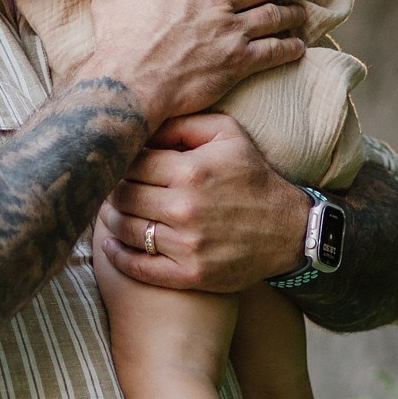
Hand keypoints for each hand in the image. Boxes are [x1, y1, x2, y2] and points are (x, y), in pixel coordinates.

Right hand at [81, 0, 306, 125]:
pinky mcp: (237, 61)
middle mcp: (213, 0)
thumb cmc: (116, 42)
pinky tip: (299, 47)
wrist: (128, 83)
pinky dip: (290, 48)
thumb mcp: (109, 0)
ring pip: (274, 15)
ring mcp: (228, 30)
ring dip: (293, 13)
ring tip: (302, 11)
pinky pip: (274, 51)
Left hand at [95, 114, 310, 292]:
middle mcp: (185, 208)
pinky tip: (111, 245)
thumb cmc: (254, 177)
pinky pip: (138, 267)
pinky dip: (117, 256)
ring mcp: (187, 245)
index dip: (120, 162)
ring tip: (110, 212)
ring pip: (125, 229)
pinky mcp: (190, 275)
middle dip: (112, 190)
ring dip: (111, 220)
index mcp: (190, 171)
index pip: (131, 164)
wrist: (290, 231)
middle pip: (123, 196)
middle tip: (107, 188)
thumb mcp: (228, 134)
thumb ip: (184, 123)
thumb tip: (144, 123)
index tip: (117, 165)